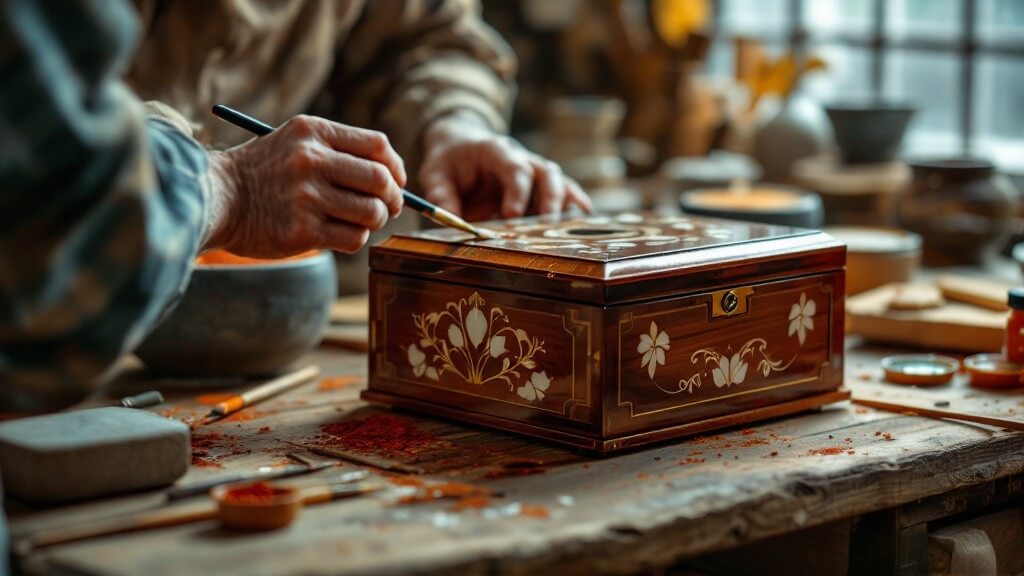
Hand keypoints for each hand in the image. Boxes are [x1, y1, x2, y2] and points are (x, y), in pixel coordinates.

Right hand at [204, 115, 405, 256]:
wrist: (217, 197)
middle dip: (393, 198)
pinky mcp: (302, 230)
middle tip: (388, 208)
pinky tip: (338, 234)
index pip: (378, 146)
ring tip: (360, 222)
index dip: (396, 167)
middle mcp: (310, 160)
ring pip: (371, 213)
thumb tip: (394, 179)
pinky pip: (353, 238)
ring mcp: (306, 196)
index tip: (396, 181)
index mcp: (313, 132)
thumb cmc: (264, 173)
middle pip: (380, 180)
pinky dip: (355, 239)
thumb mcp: (296, 142)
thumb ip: (339, 152)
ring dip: (374, 221)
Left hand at [419, 112, 591, 221]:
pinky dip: (574, 205)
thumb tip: (450, 220)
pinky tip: (583, 221)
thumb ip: (441, 196)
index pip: (514, 167)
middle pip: (546, 173)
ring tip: (568, 229)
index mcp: (495, 151)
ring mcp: (534, 172)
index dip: (517, 192)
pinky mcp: (540, 187)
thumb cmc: (449, 162)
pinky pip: (564, 192)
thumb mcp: (435, 174)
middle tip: (546, 226)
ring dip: (565, 205)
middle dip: (550, 199)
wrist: (460, 147)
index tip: (511, 217)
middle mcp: (522, 158)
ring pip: (560, 182)